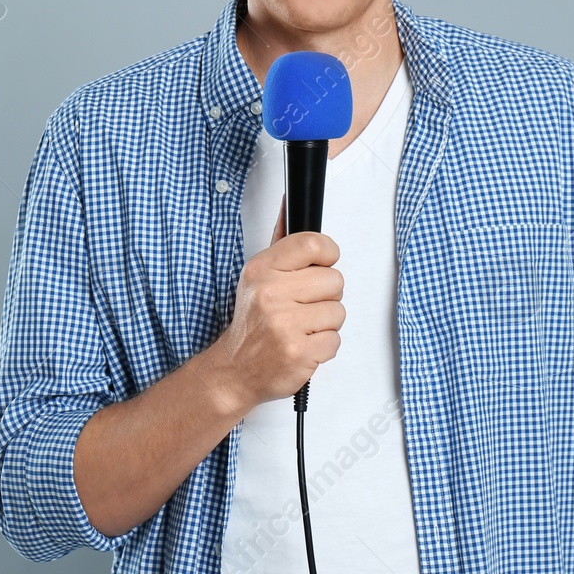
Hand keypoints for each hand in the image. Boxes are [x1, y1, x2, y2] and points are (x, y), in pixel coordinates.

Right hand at [208, 195, 343, 411]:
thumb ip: (281, 243)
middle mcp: (271, 294)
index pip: (313, 244)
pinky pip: (335, 341)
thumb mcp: (258, 277)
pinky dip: (323, 347)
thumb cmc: (252, 322)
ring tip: (301, 327)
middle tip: (304, 306)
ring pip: (338, 312)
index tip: (323, 264)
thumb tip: (289, 204)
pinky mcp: (299, 353)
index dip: (327, 254)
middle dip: (326, 295)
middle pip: (334, 280)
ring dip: (325, 323)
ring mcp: (285, 325)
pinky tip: (302, 344)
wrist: (235, 369)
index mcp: (262, 269)